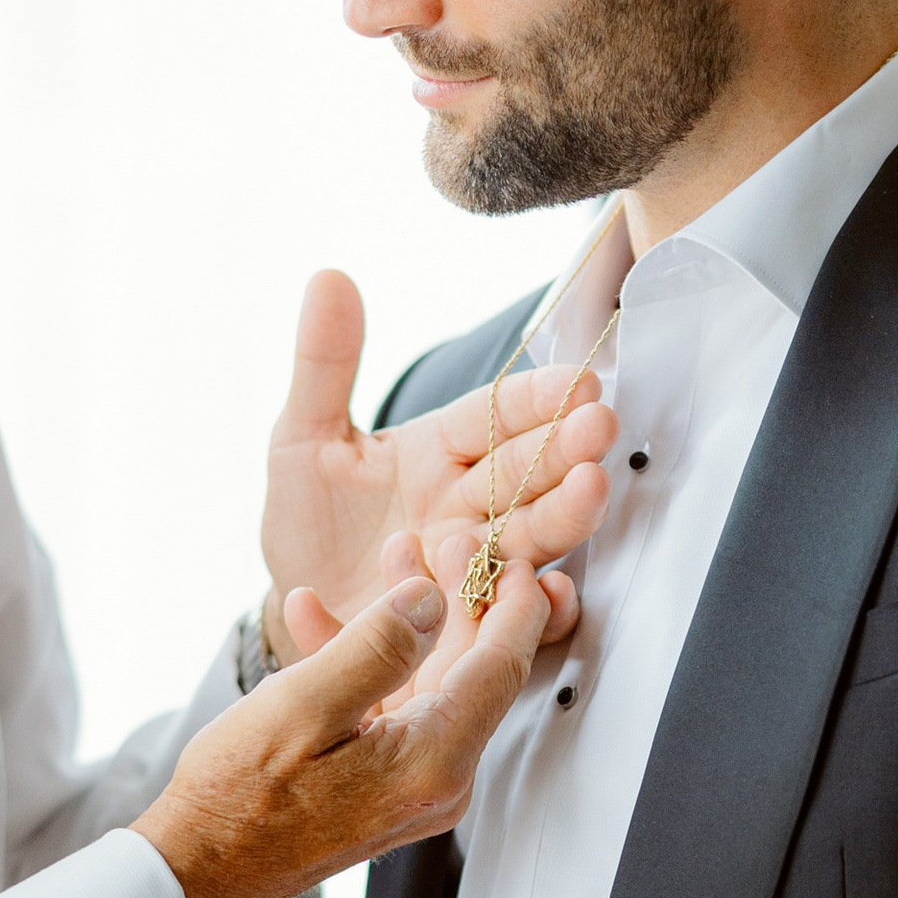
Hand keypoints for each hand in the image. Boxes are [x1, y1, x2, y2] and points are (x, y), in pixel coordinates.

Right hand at [135, 563, 550, 897]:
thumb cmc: (238, 802)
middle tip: (437, 543)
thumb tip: (432, 599)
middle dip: (457, 597)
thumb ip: (377, 646)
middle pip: (474, 670)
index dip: (513, 601)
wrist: (199, 869)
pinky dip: (369, 663)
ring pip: (433, 681)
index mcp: (432, 761)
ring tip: (388, 561)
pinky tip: (323, 621)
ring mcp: (416, 786)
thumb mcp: (303, 706)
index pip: (504, 666)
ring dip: (408, 621)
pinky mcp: (387, 785)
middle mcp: (439, 780)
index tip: (511, 554)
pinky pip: (395, 708)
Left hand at [258, 270, 611, 664]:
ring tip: (593, 490)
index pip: (494, 415)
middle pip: (525, 471)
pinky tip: (556, 593)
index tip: (578, 379)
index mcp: (438, 449)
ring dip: (565, 513)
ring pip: (532, 534)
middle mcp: (469, 502)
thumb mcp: (303, 440)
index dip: (534, 399)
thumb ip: (324, 365)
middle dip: (565, 448)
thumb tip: (329, 277)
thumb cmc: (308, 520)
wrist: (298, 606)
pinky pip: (514, 613)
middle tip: (600, 426)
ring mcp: (476, 562)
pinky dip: (541, 608)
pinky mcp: (473, 620)